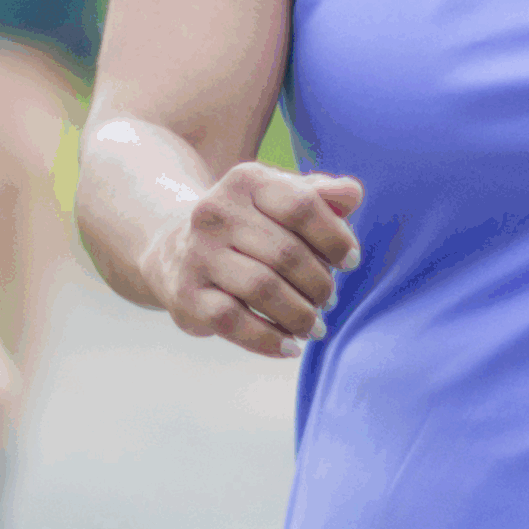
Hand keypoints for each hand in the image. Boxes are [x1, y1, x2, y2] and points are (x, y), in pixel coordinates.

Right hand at [141, 162, 363, 358]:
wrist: (176, 250)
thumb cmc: (250, 225)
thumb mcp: (281, 199)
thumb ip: (321, 195)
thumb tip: (352, 194)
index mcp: (247, 181)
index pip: (301, 206)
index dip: (335, 237)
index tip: (350, 261)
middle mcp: (216, 212)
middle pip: (285, 253)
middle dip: (319, 283)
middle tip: (329, 299)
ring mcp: (197, 254)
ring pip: (262, 288)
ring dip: (299, 314)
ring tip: (315, 326)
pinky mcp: (186, 295)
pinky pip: (233, 322)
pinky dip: (269, 340)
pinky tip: (291, 347)